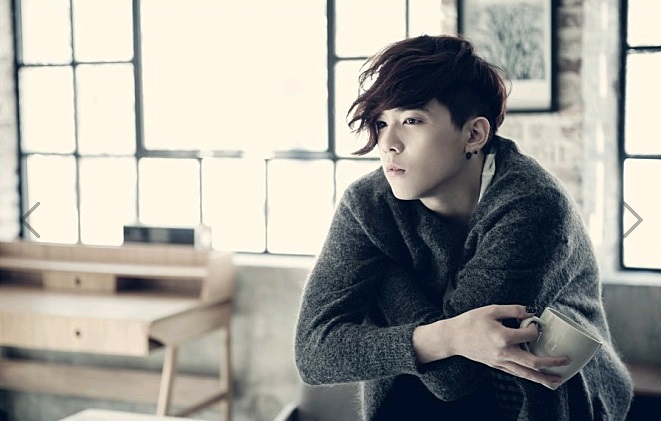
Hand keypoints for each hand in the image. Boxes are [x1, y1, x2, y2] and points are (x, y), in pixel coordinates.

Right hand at [413, 304, 568, 387]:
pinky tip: (539, 378)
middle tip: (566, 360)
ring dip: (544, 378)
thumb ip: (512, 310)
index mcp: (502, 337)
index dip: (536, 329)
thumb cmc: (470, 322)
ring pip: (526, 374)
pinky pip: (517, 374)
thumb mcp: (491, 310)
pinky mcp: (497, 366)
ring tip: (558, 380)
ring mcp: (500, 362)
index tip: (536, 324)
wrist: (453, 338)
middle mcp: (503, 353)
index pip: (528, 336)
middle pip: (533, 362)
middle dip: (552, 363)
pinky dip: (530, 377)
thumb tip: (530, 312)